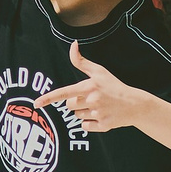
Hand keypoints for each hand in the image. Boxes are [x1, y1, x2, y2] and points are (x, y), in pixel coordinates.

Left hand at [36, 45, 151, 132]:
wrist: (134, 104)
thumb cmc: (113, 86)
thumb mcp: (99, 71)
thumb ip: (81, 61)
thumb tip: (73, 44)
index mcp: (89, 87)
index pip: (64, 93)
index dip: (49, 98)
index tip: (36, 103)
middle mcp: (92, 100)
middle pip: (69, 106)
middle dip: (76, 103)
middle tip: (90, 98)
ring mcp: (98, 114)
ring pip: (77, 117)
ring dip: (83, 112)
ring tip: (98, 106)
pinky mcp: (103, 126)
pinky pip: (85, 126)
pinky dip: (90, 123)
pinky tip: (101, 115)